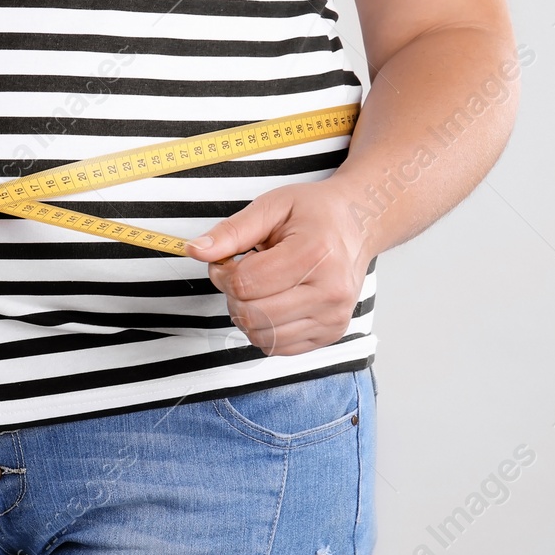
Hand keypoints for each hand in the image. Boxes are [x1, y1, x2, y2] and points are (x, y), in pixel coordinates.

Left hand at [185, 182, 369, 356]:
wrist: (359, 225)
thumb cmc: (315, 213)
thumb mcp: (271, 206)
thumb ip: (231, 231)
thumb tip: (195, 250)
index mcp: (315, 254)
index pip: (245, 284)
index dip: (223, 272)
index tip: (229, 259)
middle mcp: (330, 291)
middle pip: (252, 314)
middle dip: (233, 295)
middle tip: (242, 273)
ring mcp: (333, 317)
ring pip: (263, 337)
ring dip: (246, 314)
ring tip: (259, 287)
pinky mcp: (332, 334)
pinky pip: (279, 347)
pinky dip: (264, 329)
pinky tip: (273, 302)